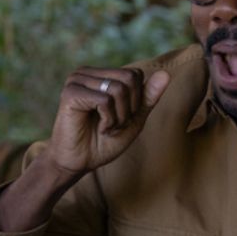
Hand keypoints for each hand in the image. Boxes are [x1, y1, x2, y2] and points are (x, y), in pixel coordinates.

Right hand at [45, 67, 170, 176]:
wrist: (81, 162)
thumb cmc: (105, 141)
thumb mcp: (135, 117)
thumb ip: (149, 96)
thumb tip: (166, 74)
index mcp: (101, 75)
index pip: (135, 74)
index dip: (137, 100)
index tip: (122, 117)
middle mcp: (87, 73)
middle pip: (129, 78)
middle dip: (129, 107)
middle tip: (114, 123)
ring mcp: (76, 81)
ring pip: (119, 89)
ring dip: (119, 116)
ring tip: (106, 127)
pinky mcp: (70, 93)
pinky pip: (105, 101)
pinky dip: (109, 120)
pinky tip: (99, 128)